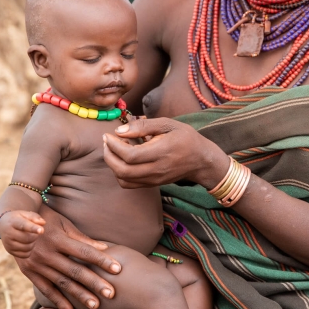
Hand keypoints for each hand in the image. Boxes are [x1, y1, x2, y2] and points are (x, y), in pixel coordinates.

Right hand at [0, 210, 44, 258]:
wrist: (3, 224)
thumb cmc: (18, 218)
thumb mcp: (24, 214)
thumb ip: (34, 217)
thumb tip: (43, 223)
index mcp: (13, 222)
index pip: (24, 225)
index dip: (33, 228)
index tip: (41, 230)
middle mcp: (8, 233)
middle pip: (28, 238)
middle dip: (35, 235)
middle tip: (34, 231)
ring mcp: (8, 244)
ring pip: (28, 247)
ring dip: (33, 243)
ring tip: (29, 236)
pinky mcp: (10, 251)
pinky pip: (25, 255)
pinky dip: (29, 250)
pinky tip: (26, 243)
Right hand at [13, 205, 121, 308]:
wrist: (12, 222)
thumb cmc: (45, 219)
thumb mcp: (63, 224)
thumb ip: (82, 238)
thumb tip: (105, 248)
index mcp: (58, 239)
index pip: (84, 251)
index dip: (101, 260)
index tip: (118, 269)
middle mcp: (47, 254)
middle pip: (75, 270)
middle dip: (94, 283)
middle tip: (111, 294)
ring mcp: (37, 265)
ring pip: (62, 283)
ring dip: (80, 295)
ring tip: (96, 306)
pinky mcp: (30, 273)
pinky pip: (46, 289)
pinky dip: (58, 301)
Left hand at [103, 117, 228, 189]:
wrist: (201, 160)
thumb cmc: (185, 138)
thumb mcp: (168, 124)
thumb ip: (143, 126)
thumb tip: (119, 131)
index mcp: (161, 152)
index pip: (130, 155)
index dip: (114, 146)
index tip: (108, 134)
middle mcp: (156, 169)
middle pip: (123, 170)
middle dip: (109, 156)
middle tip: (107, 142)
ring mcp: (154, 179)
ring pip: (123, 179)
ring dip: (113, 165)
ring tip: (114, 150)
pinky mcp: (152, 184)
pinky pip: (129, 184)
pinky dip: (119, 173)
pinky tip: (122, 160)